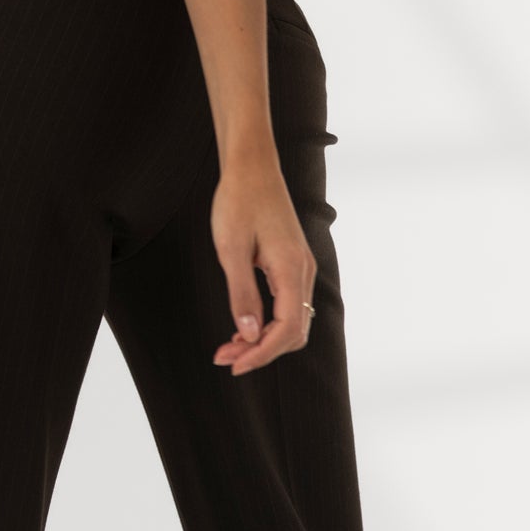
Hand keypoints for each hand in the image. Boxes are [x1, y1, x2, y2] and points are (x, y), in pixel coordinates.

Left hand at [210, 150, 316, 375]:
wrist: (251, 166)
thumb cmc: (238, 201)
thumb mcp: (231, 249)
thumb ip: (241, 294)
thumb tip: (250, 335)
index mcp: (292, 269)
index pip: (287, 329)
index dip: (262, 354)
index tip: (234, 365)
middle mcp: (304, 271)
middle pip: (295, 331)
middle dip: (262, 351)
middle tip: (225, 358)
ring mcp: (301, 267)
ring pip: (293, 320)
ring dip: (264, 339)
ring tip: (230, 346)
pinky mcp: (292, 263)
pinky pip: (288, 305)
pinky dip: (268, 323)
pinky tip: (244, 326)